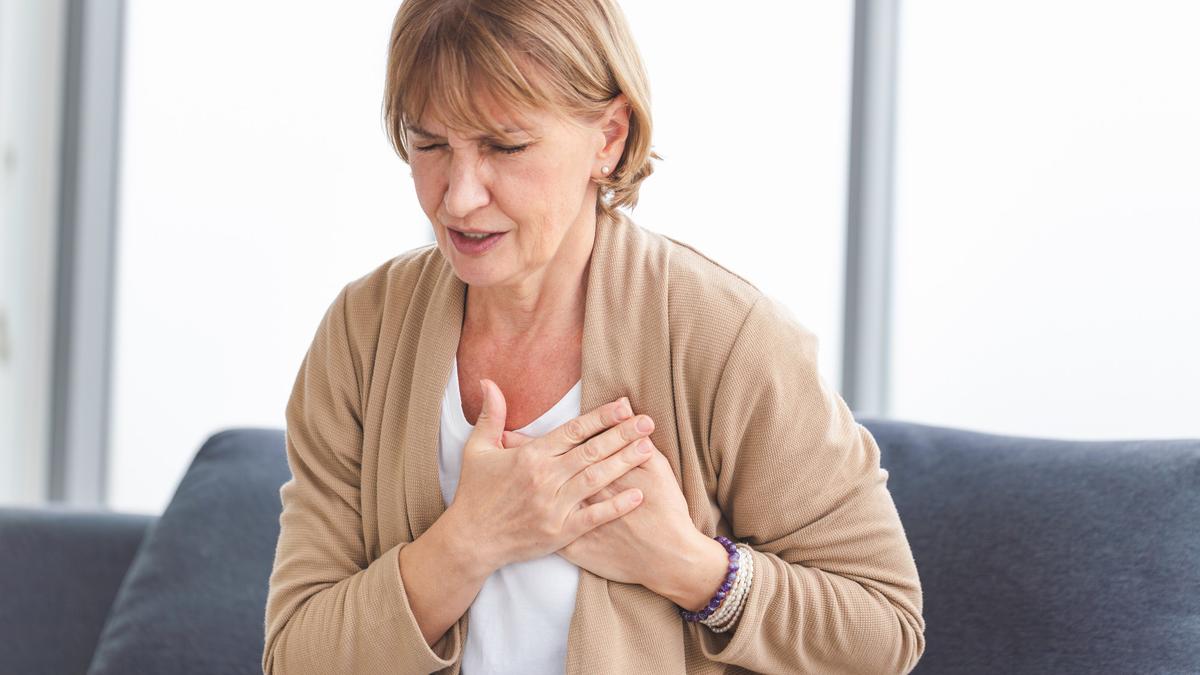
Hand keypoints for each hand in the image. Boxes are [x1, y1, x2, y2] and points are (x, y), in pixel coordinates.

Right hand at [444, 379, 655, 573]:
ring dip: (624, 463)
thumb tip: (488, 383)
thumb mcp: (478, 450)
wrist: (470, 541)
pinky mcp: (560, 532)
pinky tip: (638, 495)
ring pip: (596, 479)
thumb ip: (491, 416)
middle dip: (622, 434)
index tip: (623, 406)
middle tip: (648, 422)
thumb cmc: (474, 493)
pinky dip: (617, 506)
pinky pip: (594, 517)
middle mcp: (545, 478)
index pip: (572, 431)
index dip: (600, 417)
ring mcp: (554, 506)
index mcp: (530, 456)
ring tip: (649, 448)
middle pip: (591, 451)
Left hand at [503, 426, 697, 589]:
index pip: (563, 446)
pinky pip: (546, 529)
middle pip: (543, 469)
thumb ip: (636, 442)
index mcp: (595, 470)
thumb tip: (625, 413)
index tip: (512, 432)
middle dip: (520, 456)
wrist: (668, 557)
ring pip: (539, 498)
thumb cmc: (667, 510)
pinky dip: (531, 519)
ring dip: (521, 483)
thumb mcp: (659, 469)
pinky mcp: (574, 544)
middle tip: (500, 442)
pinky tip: (519, 510)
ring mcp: (573, 521)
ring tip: (504, 469)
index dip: (536, 439)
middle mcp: (577, 493)